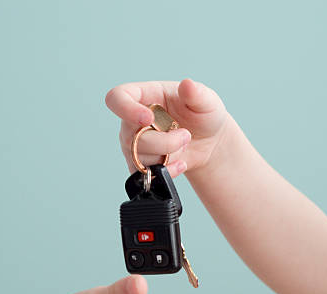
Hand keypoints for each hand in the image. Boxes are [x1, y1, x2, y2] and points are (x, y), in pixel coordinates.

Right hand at [105, 79, 229, 175]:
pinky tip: (181, 162)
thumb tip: (187, 84)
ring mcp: (133, 145)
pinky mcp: (139, 166)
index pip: (116, 98)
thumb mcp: (207, 101)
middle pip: (131, 137)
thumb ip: (197, 93)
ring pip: (139, 158)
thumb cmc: (203, 115)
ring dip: (169, 155)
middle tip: (186, 135)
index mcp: (144, 96)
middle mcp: (132, 121)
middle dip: (164, 142)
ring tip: (184, 145)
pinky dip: (167, 172)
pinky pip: (144, 176)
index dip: (126, 109)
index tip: (148, 119)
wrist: (209, 142)